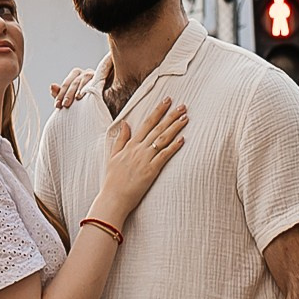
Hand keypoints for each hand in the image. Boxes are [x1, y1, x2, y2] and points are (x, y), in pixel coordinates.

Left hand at [49, 67, 96, 109]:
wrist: (100, 103)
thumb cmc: (84, 100)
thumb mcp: (71, 98)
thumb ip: (60, 93)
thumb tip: (51, 86)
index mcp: (75, 75)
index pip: (66, 84)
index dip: (60, 95)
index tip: (57, 105)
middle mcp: (83, 73)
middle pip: (74, 82)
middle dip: (68, 94)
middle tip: (65, 104)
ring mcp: (93, 75)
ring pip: (83, 79)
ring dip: (79, 89)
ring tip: (77, 98)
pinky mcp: (100, 78)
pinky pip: (94, 81)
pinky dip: (89, 87)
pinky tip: (86, 94)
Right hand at [94, 96, 185, 221]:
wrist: (114, 197)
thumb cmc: (113, 179)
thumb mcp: (113, 155)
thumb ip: (121, 139)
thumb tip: (125, 123)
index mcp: (130, 145)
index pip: (147, 123)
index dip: (158, 111)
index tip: (167, 101)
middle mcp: (139, 149)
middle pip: (158, 128)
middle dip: (171, 115)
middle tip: (183, 105)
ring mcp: (145, 159)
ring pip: (162, 139)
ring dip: (175, 127)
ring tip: (185, 118)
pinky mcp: (151, 170)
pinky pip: (164, 156)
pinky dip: (173, 147)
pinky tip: (182, 139)